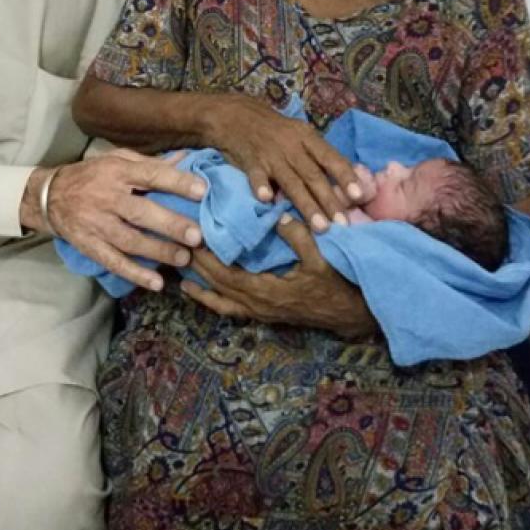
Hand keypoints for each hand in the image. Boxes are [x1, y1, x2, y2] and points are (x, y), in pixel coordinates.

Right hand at [21, 149, 205, 291]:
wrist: (48, 196)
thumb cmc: (92, 175)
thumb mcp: (116, 160)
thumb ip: (150, 163)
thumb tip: (185, 160)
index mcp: (117, 172)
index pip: (150, 175)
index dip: (176, 182)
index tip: (202, 191)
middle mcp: (107, 197)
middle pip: (140, 212)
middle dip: (170, 224)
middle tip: (197, 236)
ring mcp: (96, 223)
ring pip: (129, 240)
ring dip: (158, 251)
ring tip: (183, 259)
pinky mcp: (89, 245)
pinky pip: (113, 261)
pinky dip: (134, 273)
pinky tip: (156, 283)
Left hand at [181, 217, 376, 337]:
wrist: (352, 313)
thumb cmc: (337, 285)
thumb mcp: (322, 259)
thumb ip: (299, 237)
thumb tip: (277, 215)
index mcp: (267, 292)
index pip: (226, 274)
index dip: (206, 258)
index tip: (192, 237)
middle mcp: (258, 306)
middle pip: (216, 286)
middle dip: (196, 267)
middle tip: (176, 245)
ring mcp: (260, 313)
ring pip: (219, 302)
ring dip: (199, 286)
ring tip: (178, 271)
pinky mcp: (264, 314)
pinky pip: (230, 309)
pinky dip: (211, 299)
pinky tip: (199, 290)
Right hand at [205, 96, 367, 231]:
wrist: (236, 116)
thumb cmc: (276, 132)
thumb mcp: (300, 136)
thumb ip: (319, 156)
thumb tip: (346, 180)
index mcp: (307, 138)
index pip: (330, 158)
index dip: (346, 176)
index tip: (360, 195)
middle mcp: (292, 146)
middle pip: (313, 175)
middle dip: (329, 200)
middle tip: (343, 224)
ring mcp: (271, 155)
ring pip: (292, 182)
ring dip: (307, 205)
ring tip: (320, 227)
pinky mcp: (250, 162)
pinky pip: (256, 176)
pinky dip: (261, 187)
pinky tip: (267, 200)